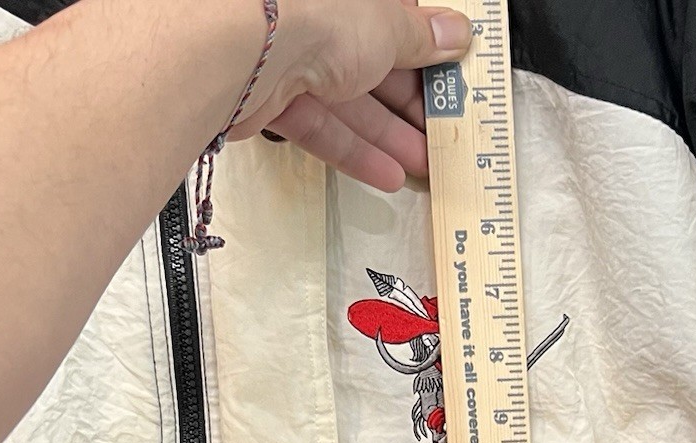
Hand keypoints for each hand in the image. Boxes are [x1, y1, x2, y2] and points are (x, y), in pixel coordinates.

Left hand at [230, 0, 472, 190]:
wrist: (243, 48)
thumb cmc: (309, 11)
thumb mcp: (387, 23)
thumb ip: (419, 35)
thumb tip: (453, 32)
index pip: (391, 17)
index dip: (422, 49)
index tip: (447, 79)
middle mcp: (313, 13)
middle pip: (370, 62)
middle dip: (410, 103)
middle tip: (440, 132)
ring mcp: (287, 54)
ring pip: (346, 99)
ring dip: (389, 135)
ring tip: (422, 164)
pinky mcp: (267, 95)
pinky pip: (318, 125)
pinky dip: (352, 150)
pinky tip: (386, 173)